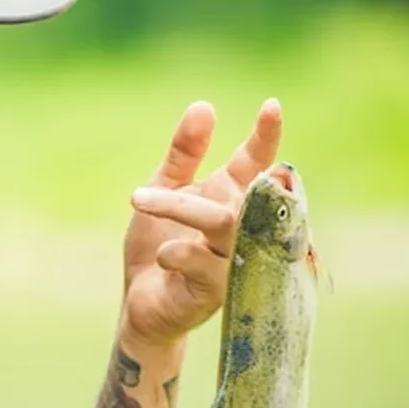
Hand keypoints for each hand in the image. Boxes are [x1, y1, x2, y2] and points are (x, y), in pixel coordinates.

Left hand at [121, 99, 282, 347]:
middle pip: (237, 198)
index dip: (265, 137)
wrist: (142, 302)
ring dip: (178, 214)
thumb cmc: (157, 243)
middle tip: (137, 196)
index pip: (255, 164)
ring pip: (222, 227)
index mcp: (229, 198)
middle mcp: (240, 228)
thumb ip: (183, 154)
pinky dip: (180, 254)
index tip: (272, 105)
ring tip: (137, 210)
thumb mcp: (163, 191)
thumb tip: (204, 106)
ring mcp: (234, 261)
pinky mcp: (220, 292)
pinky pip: (206, 266)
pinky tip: (162, 255)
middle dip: (186, 196)